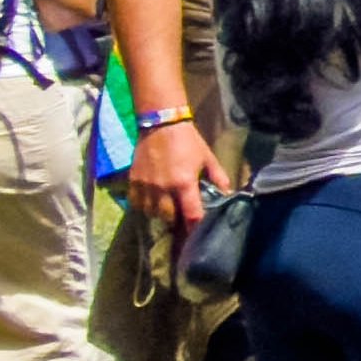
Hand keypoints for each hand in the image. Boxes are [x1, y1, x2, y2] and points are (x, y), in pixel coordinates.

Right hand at [129, 118, 222, 232]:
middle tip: (181, 218)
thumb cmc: (188, 142)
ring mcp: (145, 186)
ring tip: (168, 209)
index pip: (191, 214)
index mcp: (184, 183)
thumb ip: (219, 179)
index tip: (198, 236)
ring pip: (151, 213)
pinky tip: (153, 202)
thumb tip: (228, 195)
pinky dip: (145, 207)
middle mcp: (163, 188)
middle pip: (168, 217)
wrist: (161, 124)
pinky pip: (137, 203)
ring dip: (160, 215)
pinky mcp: (133, 181)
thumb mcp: (208, 159)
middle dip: (176, 220)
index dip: (195, 228)